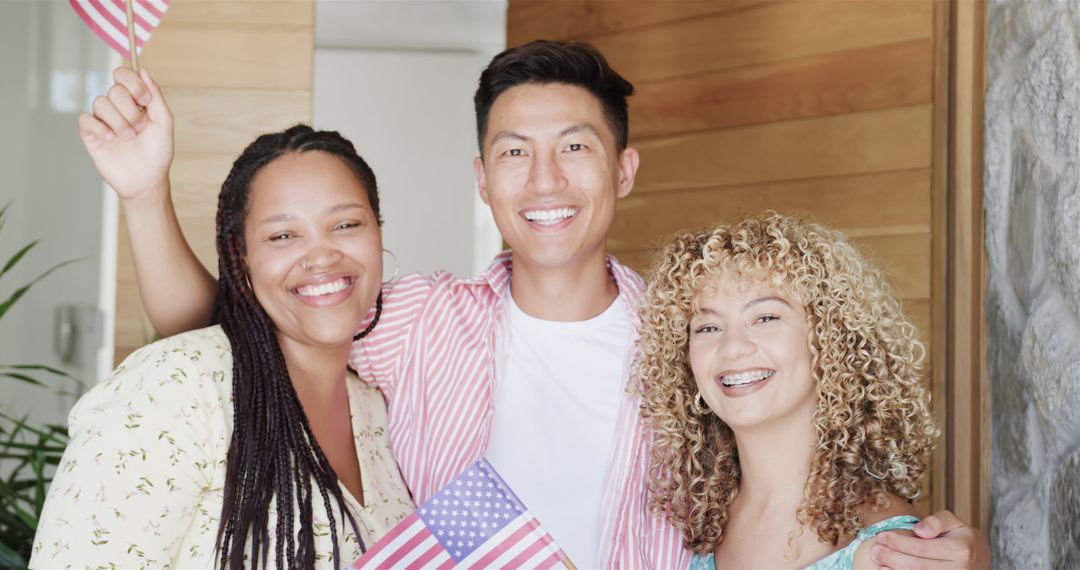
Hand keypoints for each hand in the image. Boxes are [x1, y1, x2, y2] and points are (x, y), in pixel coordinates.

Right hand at [78, 67, 173, 201]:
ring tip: (129, 138)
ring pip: (100, 103)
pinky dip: (101, 128)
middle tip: (140, 128)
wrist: (146, 180)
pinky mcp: (90, 133)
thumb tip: (143, 70)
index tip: (145, 101)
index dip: (132, 83)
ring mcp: (103, 120)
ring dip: (119, 122)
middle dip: (131, 111)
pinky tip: (111, 140)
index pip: (123, 75)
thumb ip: (155, 95)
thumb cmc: (157, 152)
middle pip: (114, 90)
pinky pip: (86, 119)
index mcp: (135, 101)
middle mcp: (117, 107)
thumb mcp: (163, 122)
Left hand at [871, 510, 989, 569]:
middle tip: (875, 550)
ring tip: (879, 561)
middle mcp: (959, 569)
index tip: (882, 536)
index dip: (898, 543)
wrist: (978, 557)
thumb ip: (936, 521)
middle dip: (892, 557)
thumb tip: (919, 530)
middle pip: (917, 566)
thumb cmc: (960, 536)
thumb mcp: (953, 521)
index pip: (921, 548)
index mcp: (960, 549)